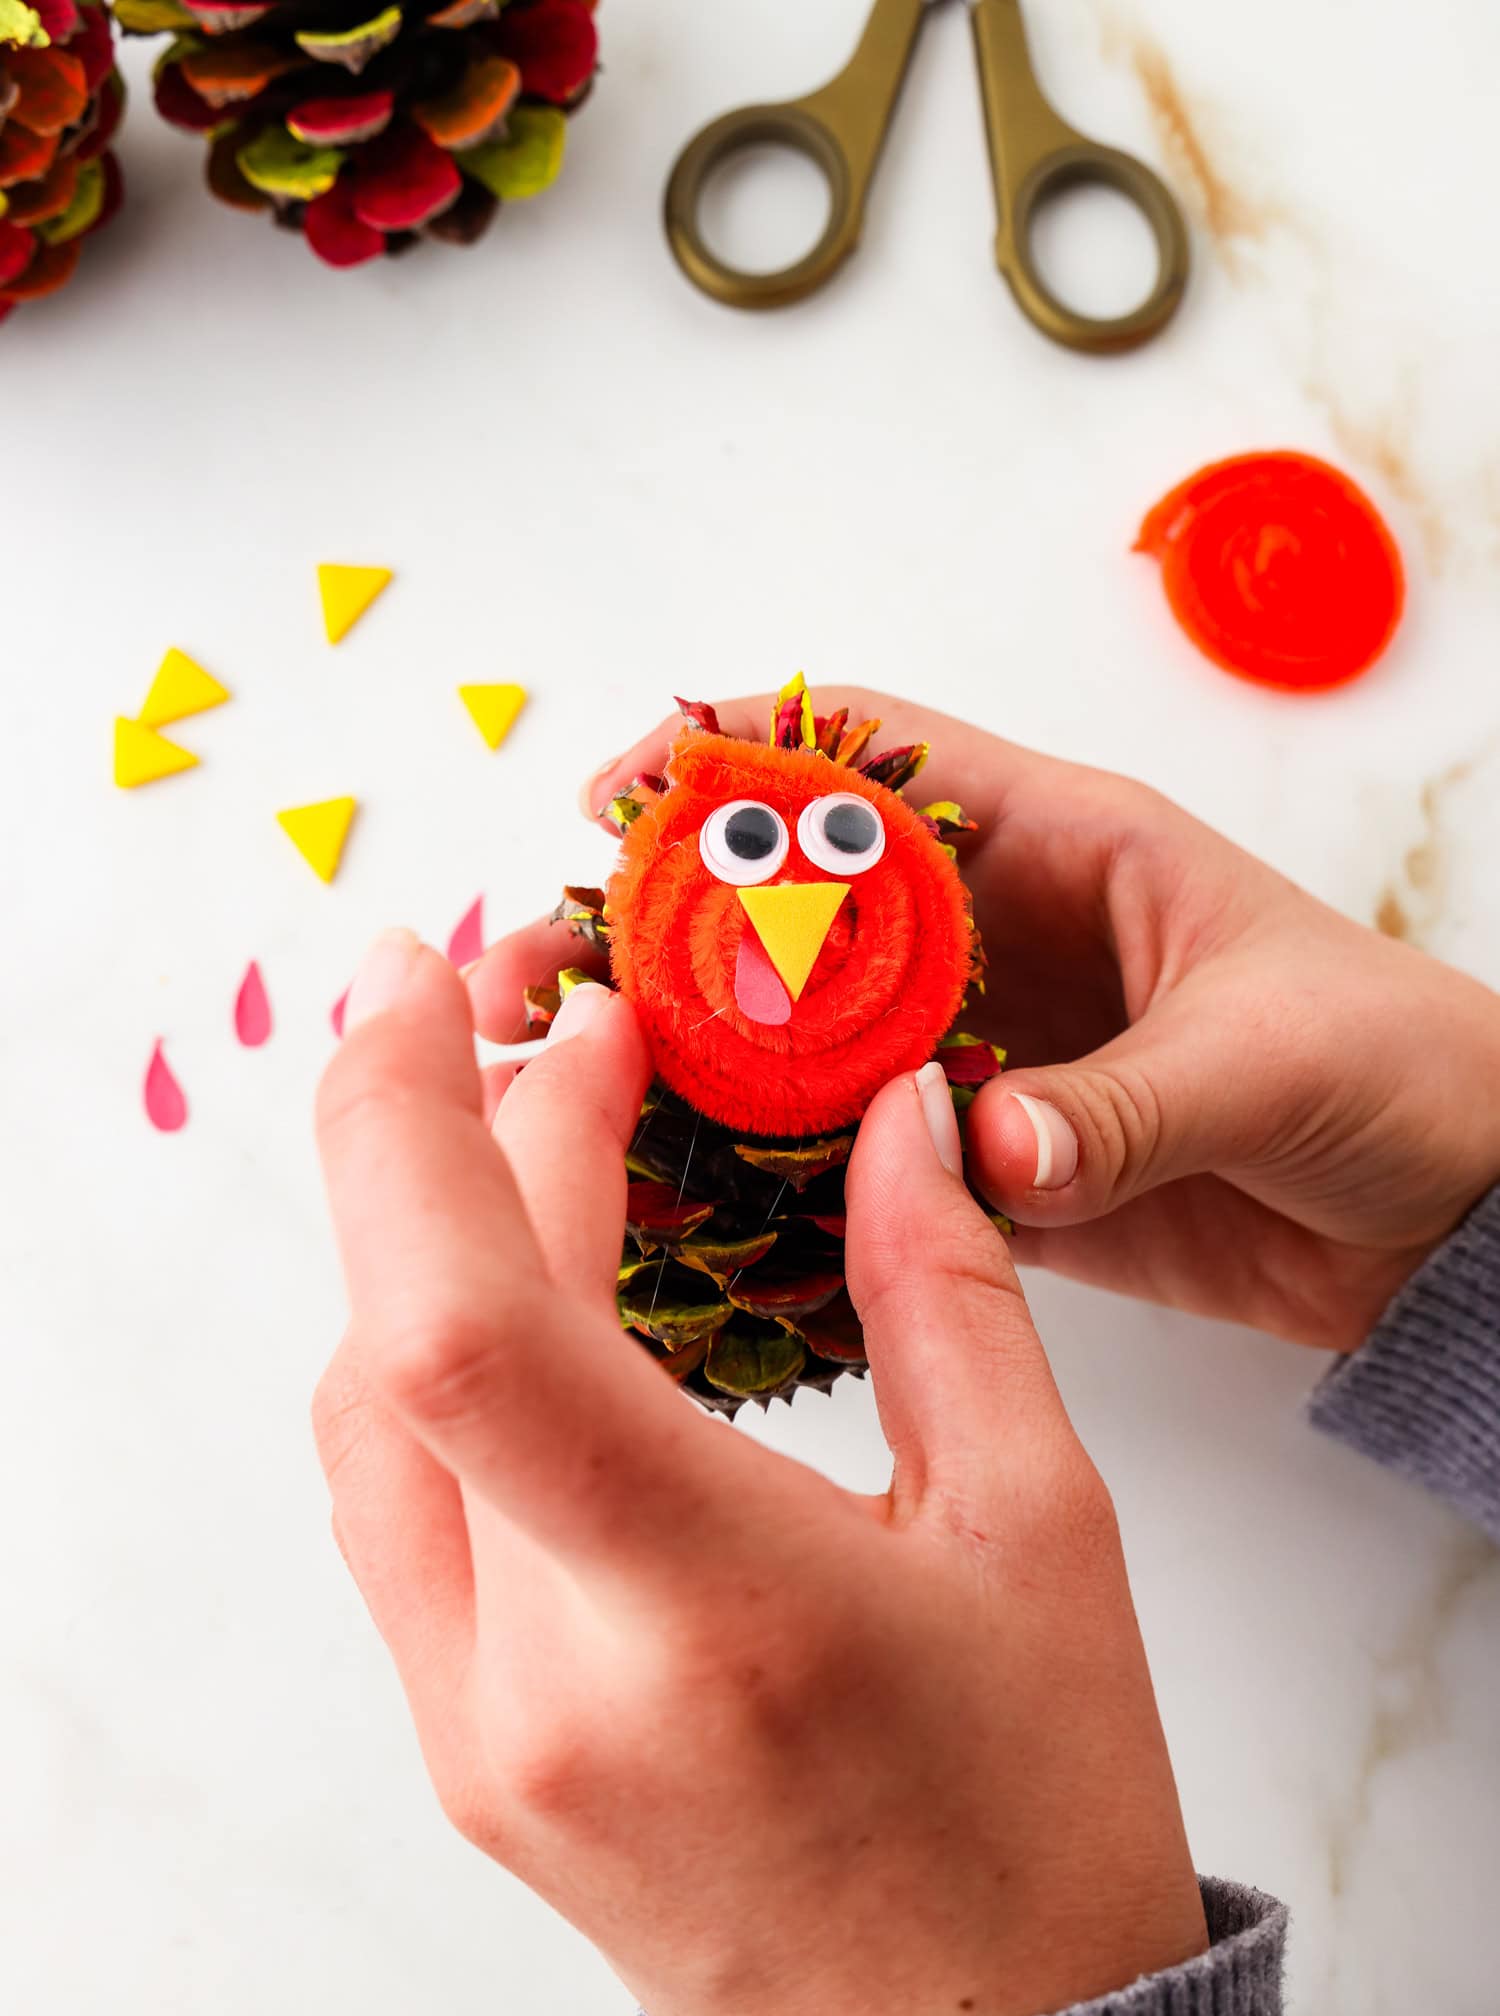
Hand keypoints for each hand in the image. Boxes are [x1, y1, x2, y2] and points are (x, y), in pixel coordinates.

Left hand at [313, 932, 1205, 2015]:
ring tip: (535, 1131)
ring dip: (427, 1247)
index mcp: (713, 1610)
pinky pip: (393, 1514)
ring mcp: (478, 1737)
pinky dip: (435, 1368)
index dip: (416, 1117)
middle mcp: (550, 1682)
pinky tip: (525, 1296)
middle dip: (443, 1135)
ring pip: (366, 1422)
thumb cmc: (1036, 1806)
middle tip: (532, 1010)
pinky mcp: (464, 1759)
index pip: (466, 1323)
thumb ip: (942, 1285)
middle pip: (403, 1338)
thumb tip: (894, 1108)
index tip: (455, 976)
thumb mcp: (1038, 1523)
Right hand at [471, 690, 1499, 1354]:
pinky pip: (850, 1167)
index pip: (864, 762)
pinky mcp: (985, 1170)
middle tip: (542, 982)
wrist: (1451, 1213)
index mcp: (1056, 849)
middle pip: (787, 908)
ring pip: (795, 1042)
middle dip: (656, 932)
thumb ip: (1128, 1104)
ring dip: (685, 1068)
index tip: (619, 798)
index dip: (733, 758)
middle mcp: (991, 945)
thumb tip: (991, 1147)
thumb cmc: (1395, 1072)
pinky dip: (769, 1190)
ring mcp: (978, 1059)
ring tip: (568, 1107)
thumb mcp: (1271, 1058)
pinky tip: (686, 1220)